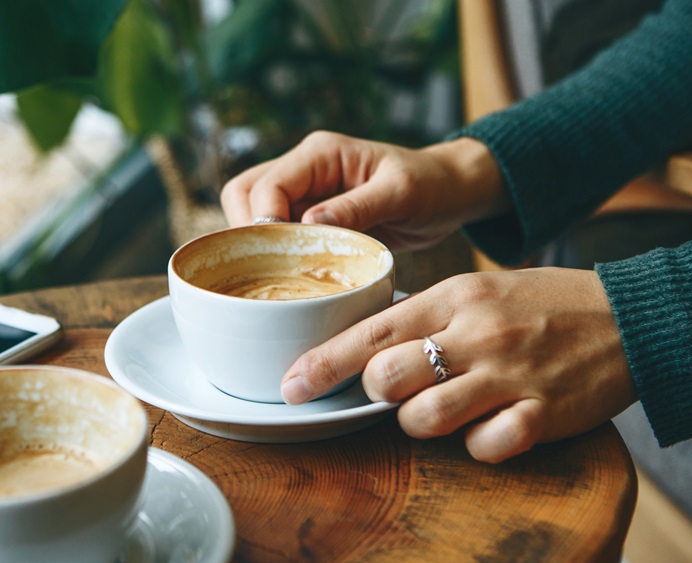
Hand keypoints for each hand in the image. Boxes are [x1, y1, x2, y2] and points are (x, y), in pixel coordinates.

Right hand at [220, 131, 509, 251]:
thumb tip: (309, 224)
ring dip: (256, 246)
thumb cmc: (431, 185)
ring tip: (276, 279)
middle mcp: (303, 168)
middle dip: (246, 233)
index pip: (267, 185)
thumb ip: (357, 207)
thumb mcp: (401, 193)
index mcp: (320, 153)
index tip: (278, 258)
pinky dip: (274, 256)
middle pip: (243, 195)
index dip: (262, 222)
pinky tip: (290, 281)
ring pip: (251, 215)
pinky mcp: (308, 217)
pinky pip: (275, 235)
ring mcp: (303, 193)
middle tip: (267, 273)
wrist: (448, 193)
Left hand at [280, 268, 637, 461]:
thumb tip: (363, 348)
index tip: (290, 387)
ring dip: (421, 424)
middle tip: (395, 392)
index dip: (323, 364)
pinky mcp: (543, 414)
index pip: (371, 331)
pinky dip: (477, 446)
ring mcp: (510, 375)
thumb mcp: (480, 290)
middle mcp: (477, 334)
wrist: (632, 317)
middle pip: (387, 378)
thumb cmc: (544, 305)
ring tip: (444, 409)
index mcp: (455, 297)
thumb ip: (426, 315)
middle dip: (378, 394)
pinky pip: (483, 448)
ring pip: (425, 418)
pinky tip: (492, 427)